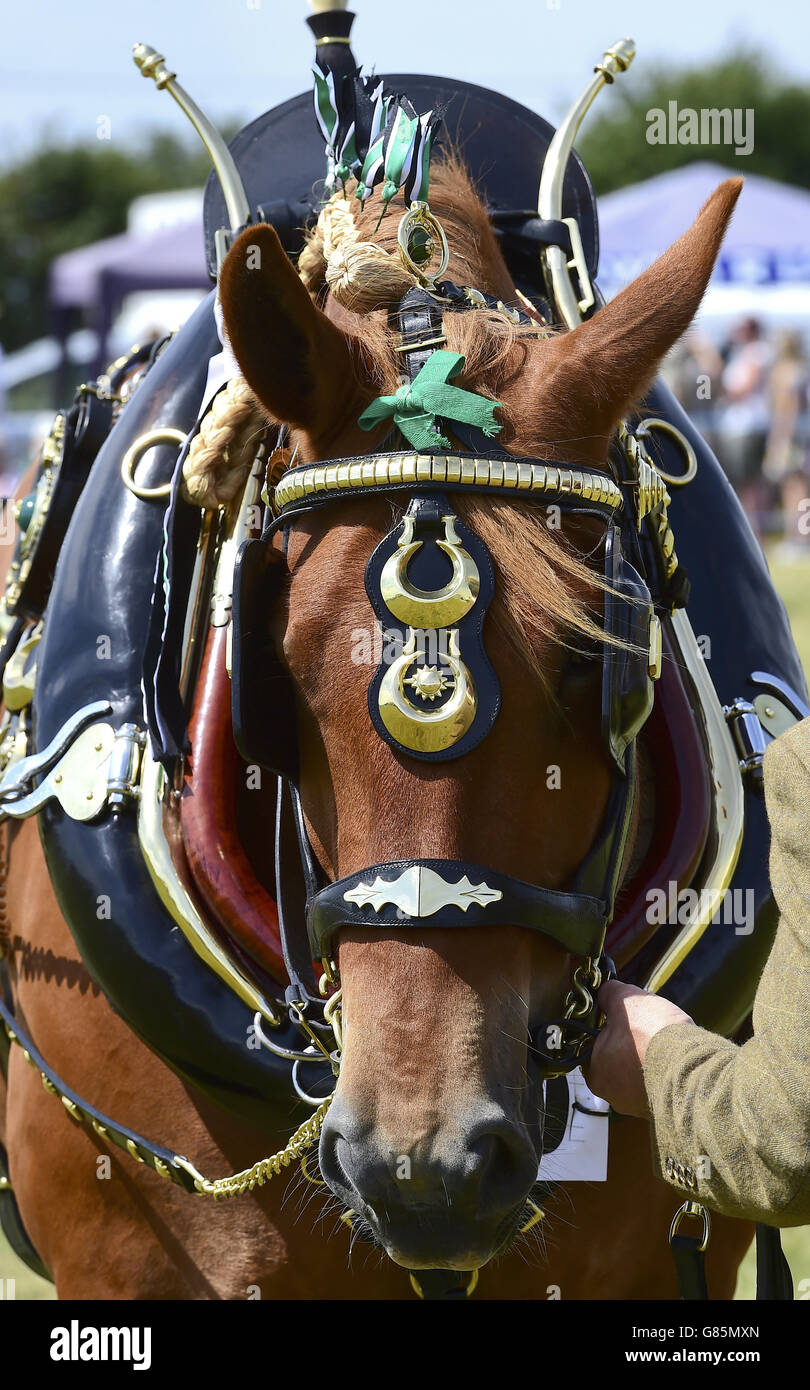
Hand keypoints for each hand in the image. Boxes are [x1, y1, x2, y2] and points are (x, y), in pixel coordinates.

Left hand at [582, 979, 693, 1117]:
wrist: (694, 1067)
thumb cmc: (652, 1035)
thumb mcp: (626, 1001)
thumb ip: (609, 995)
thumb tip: (605, 992)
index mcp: (595, 1073)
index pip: (593, 1044)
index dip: (607, 1025)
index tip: (621, 1015)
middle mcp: (614, 1096)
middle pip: (617, 1058)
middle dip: (630, 1041)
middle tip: (644, 1026)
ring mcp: (641, 1104)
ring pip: (640, 1071)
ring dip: (650, 1055)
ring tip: (662, 1038)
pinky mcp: (665, 1107)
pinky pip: (660, 1082)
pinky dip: (665, 1068)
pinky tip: (674, 1054)